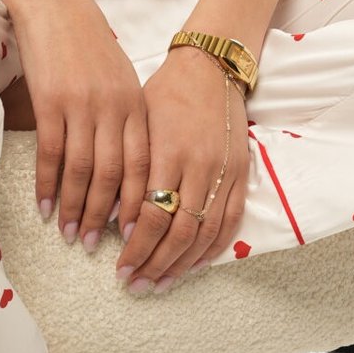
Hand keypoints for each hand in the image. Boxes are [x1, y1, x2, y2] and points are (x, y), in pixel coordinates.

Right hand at [0, 0, 150, 245]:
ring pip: (84, 171)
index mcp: (136, 104)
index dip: (140, 203)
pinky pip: (52, 154)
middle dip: (107, 216)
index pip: (144, 165)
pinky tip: (45, 207)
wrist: (54, 4)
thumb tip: (124, 166)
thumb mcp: (119, 79)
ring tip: (70, 235)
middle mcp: (114, 108)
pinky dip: (48, 184)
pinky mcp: (50, 102)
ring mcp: (82, 106)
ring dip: (76, 208)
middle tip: (99, 247)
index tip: (135, 234)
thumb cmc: (86, 43)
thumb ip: (125, 118)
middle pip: (115, 175)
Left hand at [115, 48, 249, 289]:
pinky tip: (194, 265)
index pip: (151, 214)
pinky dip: (213, 248)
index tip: (118, 266)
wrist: (210, 68)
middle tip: (134, 284)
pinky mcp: (241, 174)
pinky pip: (230, 221)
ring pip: (204, 232)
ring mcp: (224, 172)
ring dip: (180, 263)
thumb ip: (129, 168)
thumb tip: (112, 215)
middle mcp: (198, 166)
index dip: (136, 246)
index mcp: (168, 152)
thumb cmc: (166, 93)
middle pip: (178, 231)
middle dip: (154, 263)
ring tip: (159, 283)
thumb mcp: (139, 124)